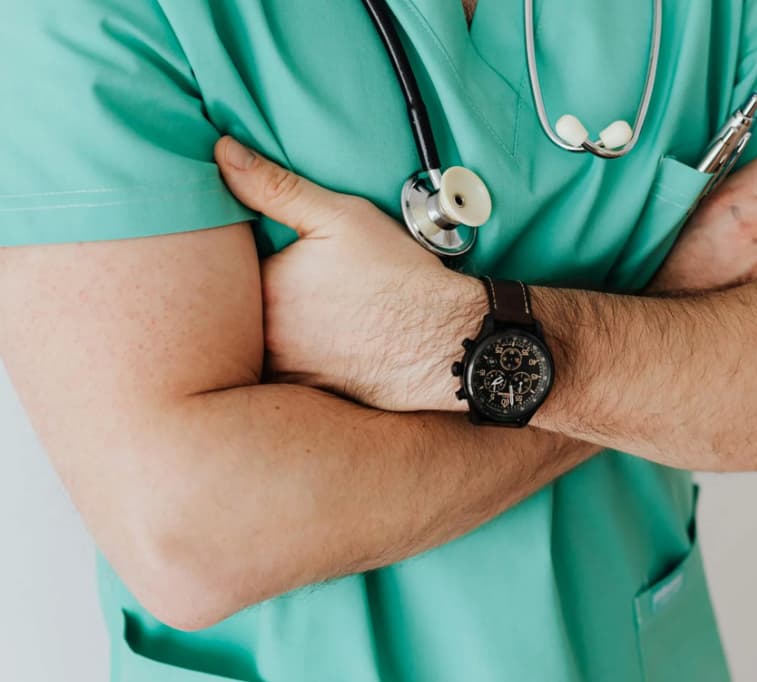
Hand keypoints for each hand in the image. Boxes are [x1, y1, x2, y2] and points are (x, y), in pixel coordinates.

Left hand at [214, 137, 481, 411]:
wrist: (446, 343)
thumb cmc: (398, 277)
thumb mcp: (341, 216)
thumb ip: (275, 186)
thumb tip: (222, 152)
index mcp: (264, 289)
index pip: (227, 271)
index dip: (241, 258)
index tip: (267, 251)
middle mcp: (265, 338)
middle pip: (239, 312)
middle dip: (252, 298)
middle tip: (297, 286)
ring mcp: (286, 372)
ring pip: (259, 347)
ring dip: (272, 333)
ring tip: (312, 316)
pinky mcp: (309, 396)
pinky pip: (283, 380)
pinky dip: (296, 361)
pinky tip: (326, 347)